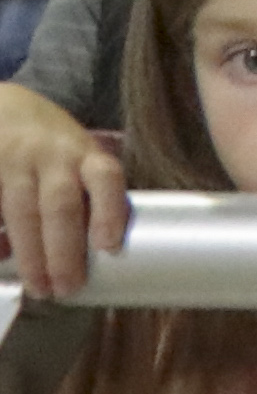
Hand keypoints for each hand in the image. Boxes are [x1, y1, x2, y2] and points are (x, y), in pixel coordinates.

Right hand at [0, 85, 121, 301]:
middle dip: (64, 250)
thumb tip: (101, 255)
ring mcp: (14, 161)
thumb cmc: (54, 148)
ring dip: (30, 253)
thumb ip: (89, 197)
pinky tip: (2, 258)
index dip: (109, 211)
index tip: (109, 247)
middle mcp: (52, 156)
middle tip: (67, 288)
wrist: (4, 106)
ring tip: (39, 286)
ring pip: (20, 209)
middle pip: (59, 204)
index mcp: (85, 154)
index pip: (104, 178)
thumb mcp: (81, 159)